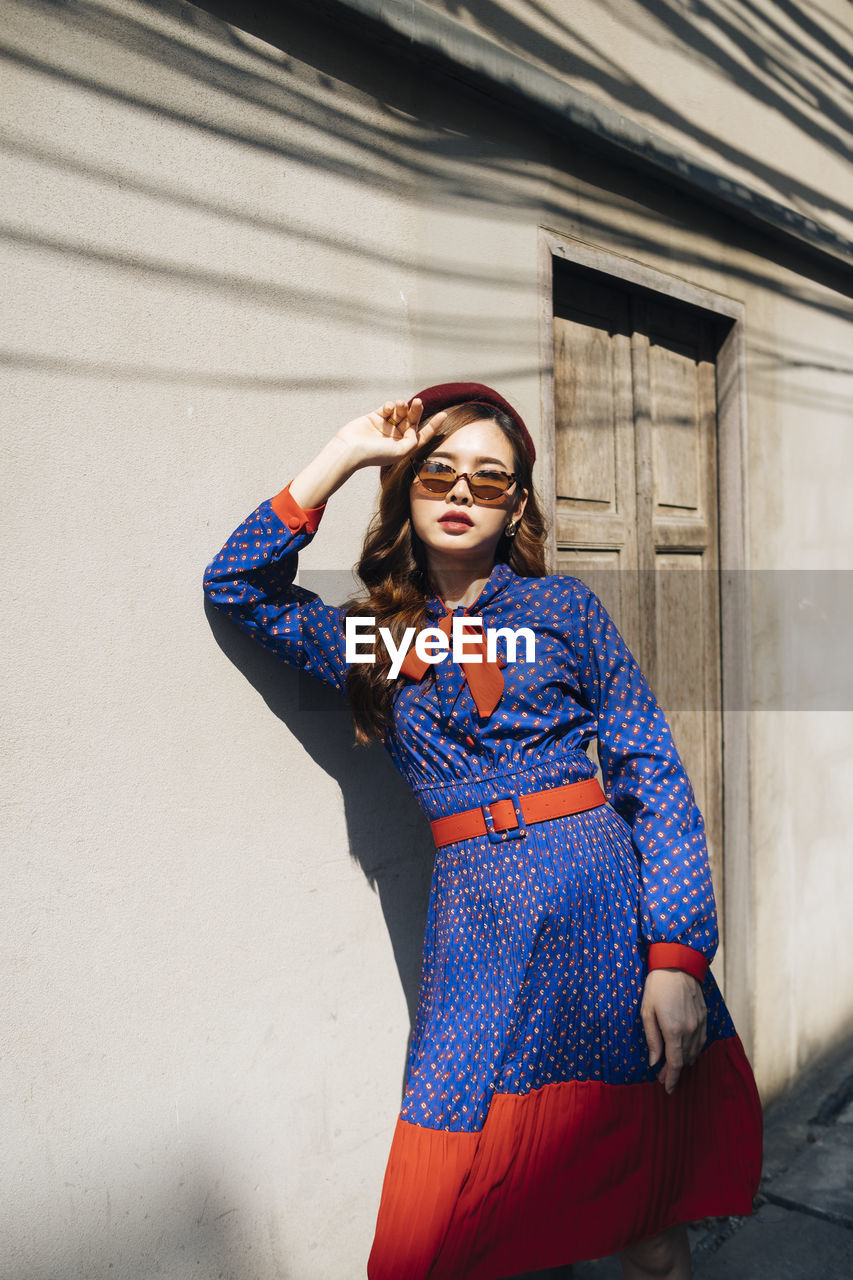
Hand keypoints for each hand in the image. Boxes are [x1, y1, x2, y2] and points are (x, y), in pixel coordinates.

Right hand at [333, 398, 446, 470]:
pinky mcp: (375, 417)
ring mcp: (385, 427)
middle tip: (418, 402)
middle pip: (412, 420)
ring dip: (403, 407)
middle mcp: (396, 437)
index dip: (433, 426)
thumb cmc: (375, 454)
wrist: (350, 449)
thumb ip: (414, 440)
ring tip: (400, 404)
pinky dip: (390, 406)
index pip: (422, 435)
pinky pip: (388, 408)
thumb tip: (416, 430)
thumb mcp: (401, 451)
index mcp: (404, 447)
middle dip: (416, 411)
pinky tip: (388, 408)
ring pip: (400, 412)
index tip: (444, 414)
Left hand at [640, 968, 706, 1093]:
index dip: (671, 1079)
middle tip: (664, 1078)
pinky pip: (702, 1041)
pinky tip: (687, 1052)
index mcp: (674, 1031)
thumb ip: (652, 1039)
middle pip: (685, 1060)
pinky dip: (694, 1051)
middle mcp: (691, 1031)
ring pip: (695, 1052)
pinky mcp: (705, 1017)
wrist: (678, 964)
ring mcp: (700, 1024)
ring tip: (674, 1068)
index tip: (667, 1089)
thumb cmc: (657, 986)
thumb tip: (654, 1062)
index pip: (675, 1064)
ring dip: (685, 1062)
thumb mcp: (647, 1012)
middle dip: (675, 1072)